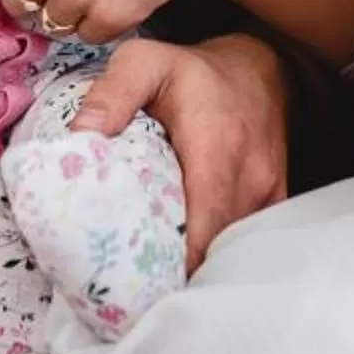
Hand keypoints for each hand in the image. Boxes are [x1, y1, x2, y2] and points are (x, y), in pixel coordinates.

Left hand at [74, 35, 289, 270]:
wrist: (259, 68)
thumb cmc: (193, 71)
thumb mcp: (144, 61)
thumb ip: (112, 92)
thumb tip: (79, 136)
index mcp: (216, 145)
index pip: (203, 223)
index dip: (175, 263)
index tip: (138, 284)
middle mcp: (250, 175)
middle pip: (215, 247)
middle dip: (177, 274)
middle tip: (133, 292)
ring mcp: (268, 192)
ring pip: (230, 247)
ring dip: (196, 267)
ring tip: (153, 284)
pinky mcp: (274, 201)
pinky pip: (244, 240)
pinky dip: (216, 256)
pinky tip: (186, 265)